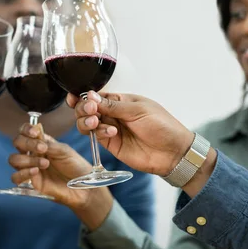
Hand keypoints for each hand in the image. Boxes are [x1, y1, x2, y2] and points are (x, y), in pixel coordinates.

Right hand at [9, 123, 113, 229]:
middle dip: (27, 144)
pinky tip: (35, 172)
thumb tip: (37, 137)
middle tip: (42, 149)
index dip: (26, 129)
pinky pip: (15, 177)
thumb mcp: (65, 151)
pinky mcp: (30, 182)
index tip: (35, 133)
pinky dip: (23, 173)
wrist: (82, 186)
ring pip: (14, 159)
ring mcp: (30, 167)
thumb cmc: (75, 166)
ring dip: (27, 159)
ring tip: (45, 163)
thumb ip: (49, 144)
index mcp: (41, 142)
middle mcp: (33, 153)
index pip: (25, 131)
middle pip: (17, 143)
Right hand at [67, 91, 194, 176]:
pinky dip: (100, 132)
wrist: (173, 152)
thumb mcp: (138, 110)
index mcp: (120, 101)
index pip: (96, 96)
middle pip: (87, 109)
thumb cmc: (162, 126)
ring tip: (96, 121)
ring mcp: (111, 129)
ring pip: (88, 123)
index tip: (74, 97)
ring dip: (87, 120)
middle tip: (91, 110)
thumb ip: (112, 105)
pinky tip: (112, 132)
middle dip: (84, 108)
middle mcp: (113, 114)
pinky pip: (97, 136)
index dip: (83, 96)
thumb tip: (90, 96)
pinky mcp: (112, 145)